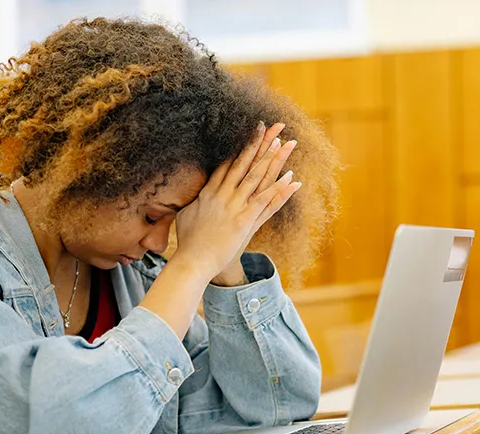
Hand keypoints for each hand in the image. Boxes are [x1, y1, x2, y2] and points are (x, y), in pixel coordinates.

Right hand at [173, 121, 300, 283]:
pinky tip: (292, 178)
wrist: (192, 262)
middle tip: (274, 125)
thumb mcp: (187, 214)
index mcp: (209, 191)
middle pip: (245, 163)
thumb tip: (197, 193)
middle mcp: (222, 195)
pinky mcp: (244, 221)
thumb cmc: (189, 242)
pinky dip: (279, 189)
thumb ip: (195, 200)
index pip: (229, 162)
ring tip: (286, 143)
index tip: (254, 129)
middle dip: (260, 142)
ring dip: (272, 159)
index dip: (243, 145)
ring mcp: (234, 207)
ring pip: (257, 177)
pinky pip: (265, 202)